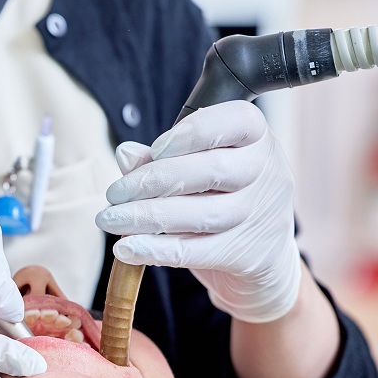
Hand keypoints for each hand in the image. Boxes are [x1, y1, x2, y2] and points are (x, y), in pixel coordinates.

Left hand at [95, 101, 301, 323]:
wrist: (261, 257)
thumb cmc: (220, 197)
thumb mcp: (196, 169)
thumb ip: (160, 158)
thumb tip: (125, 152)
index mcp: (255, 139)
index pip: (238, 120)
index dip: (194, 132)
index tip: (157, 149)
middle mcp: (267, 173)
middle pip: (212, 170)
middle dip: (152, 181)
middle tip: (114, 193)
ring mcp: (262, 216)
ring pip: (203, 214)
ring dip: (146, 217)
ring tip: (110, 220)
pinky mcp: (250, 256)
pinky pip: (196, 251)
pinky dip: (155, 249)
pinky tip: (126, 248)